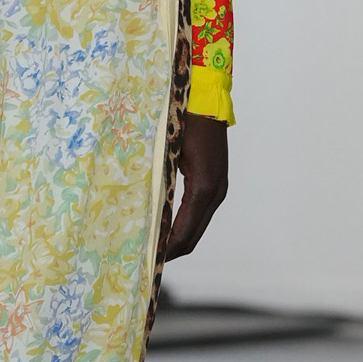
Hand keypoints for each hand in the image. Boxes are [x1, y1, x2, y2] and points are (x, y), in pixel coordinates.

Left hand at [163, 111, 228, 260]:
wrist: (205, 99)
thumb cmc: (183, 121)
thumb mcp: (167, 153)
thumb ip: (158, 184)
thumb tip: (144, 214)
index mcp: (202, 188)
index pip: (184, 232)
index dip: (167, 249)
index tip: (149, 262)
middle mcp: (215, 192)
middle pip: (193, 235)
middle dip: (172, 251)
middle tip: (148, 262)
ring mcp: (218, 188)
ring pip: (198, 227)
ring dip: (178, 240)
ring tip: (155, 250)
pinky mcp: (216, 182)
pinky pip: (200, 213)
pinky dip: (184, 226)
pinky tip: (167, 229)